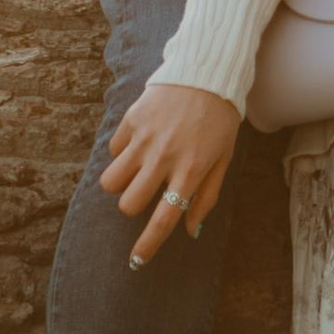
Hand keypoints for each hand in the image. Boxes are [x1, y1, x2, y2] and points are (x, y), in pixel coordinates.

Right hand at [103, 82, 243, 268]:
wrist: (207, 72)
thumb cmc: (219, 120)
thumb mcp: (222, 159)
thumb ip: (206, 196)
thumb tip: (191, 231)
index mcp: (190, 171)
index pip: (163, 219)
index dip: (147, 245)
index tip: (135, 261)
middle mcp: (164, 157)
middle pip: (128, 204)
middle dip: (132, 205)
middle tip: (145, 190)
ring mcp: (145, 138)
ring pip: (110, 182)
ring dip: (121, 183)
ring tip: (137, 168)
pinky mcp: (132, 119)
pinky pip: (113, 150)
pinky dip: (122, 153)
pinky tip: (140, 140)